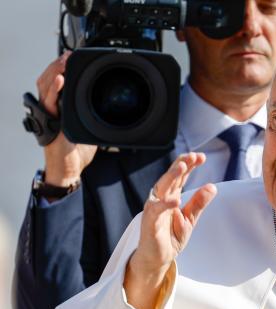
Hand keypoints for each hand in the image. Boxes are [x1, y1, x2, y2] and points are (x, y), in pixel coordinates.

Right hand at [38, 52, 96, 187]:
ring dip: (55, 72)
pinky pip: (50, 104)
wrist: (70, 169)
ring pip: (46, 87)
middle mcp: (51, 108)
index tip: (70, 56)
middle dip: (57, 65)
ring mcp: (49, 115)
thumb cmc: (78, 151)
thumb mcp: (88, 128)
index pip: (56, 81)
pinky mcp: (51, 123)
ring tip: (64, 62)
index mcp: (59, 107)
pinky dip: (55, 91)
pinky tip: (61, 81)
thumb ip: (93, 115)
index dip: (61, 67)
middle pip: (48, 79)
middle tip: (68, 55)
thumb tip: (111, 107)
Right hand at [125, 153, 216, 308]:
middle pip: (170, 177)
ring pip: (161, 187)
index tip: (202, 157)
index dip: (190, 164)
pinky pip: (155, 210)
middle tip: (194, 156)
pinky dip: (164, 204)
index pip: (180, 176)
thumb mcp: (190, 219)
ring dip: (171, 176)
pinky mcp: (149, 222)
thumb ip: (199, 203)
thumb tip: (213, 186)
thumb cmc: (171, 237)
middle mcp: (161, 199)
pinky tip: (176, 200)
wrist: (158, 258)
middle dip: (182, 164)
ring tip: (182, 166)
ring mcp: (154, 209)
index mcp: (171, 196)